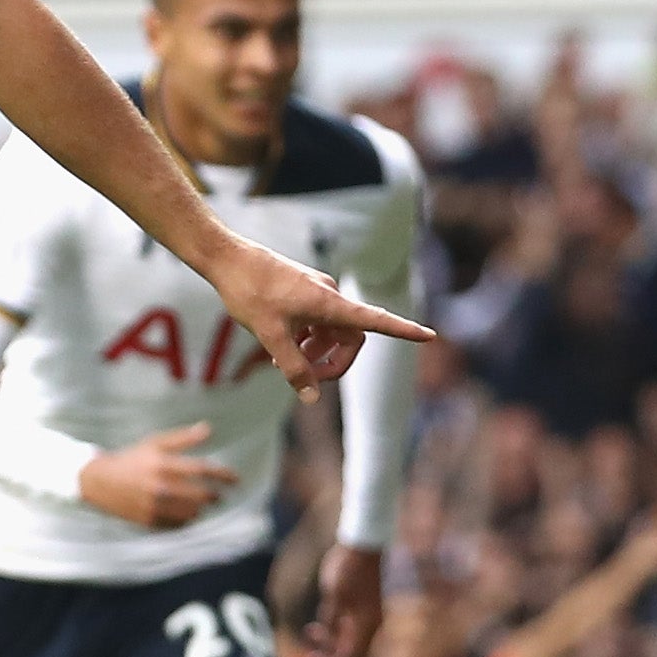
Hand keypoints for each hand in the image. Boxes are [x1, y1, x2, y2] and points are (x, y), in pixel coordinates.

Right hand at [78, 425, 236, 528]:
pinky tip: (187, 513)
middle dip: (215, 495)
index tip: (235, 479)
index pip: (201, 469)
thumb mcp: (154, 443)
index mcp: (162, 464)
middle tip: (220, 495)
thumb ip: (182, 438)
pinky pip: (177, 524)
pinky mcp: (148, 520)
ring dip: (201, 508)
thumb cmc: (131, 459)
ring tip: (203, 504)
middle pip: (199, 494)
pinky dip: (186, 519)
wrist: (99, 482)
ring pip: (191, 512)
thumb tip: (207, 429)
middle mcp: (159, 486)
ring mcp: (153, 505)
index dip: (222, 475)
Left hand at [206, 243, 431, 398]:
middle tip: (305, 381)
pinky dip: (305, 339)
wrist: (227, 259)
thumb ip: (293, 368)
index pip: (376, 321)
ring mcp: (317, 293)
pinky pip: (316, 322)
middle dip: (333, 362)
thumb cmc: (249, 293)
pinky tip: (280, 348)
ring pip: (330, 332)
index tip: (429, 335)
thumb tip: (312, 397)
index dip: (403, 331)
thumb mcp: (270, 337)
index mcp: (330, 304)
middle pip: (351, 338)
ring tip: (283, 363)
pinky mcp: (303, 292)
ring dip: (316, 352)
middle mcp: (330, 296)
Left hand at [303, 543, 384, 656]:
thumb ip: (329, 620)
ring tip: (310, 633)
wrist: (363, 544)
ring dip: (331, 643)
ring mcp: (369, 616)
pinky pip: (350, 629)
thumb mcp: (332, 596)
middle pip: (352, 655)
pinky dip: (335, 631)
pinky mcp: (364, 608)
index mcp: (366, 625)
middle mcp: (371, 624)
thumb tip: (327, 637)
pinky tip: (319, 625)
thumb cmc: (347, 568)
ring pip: (350, 641)